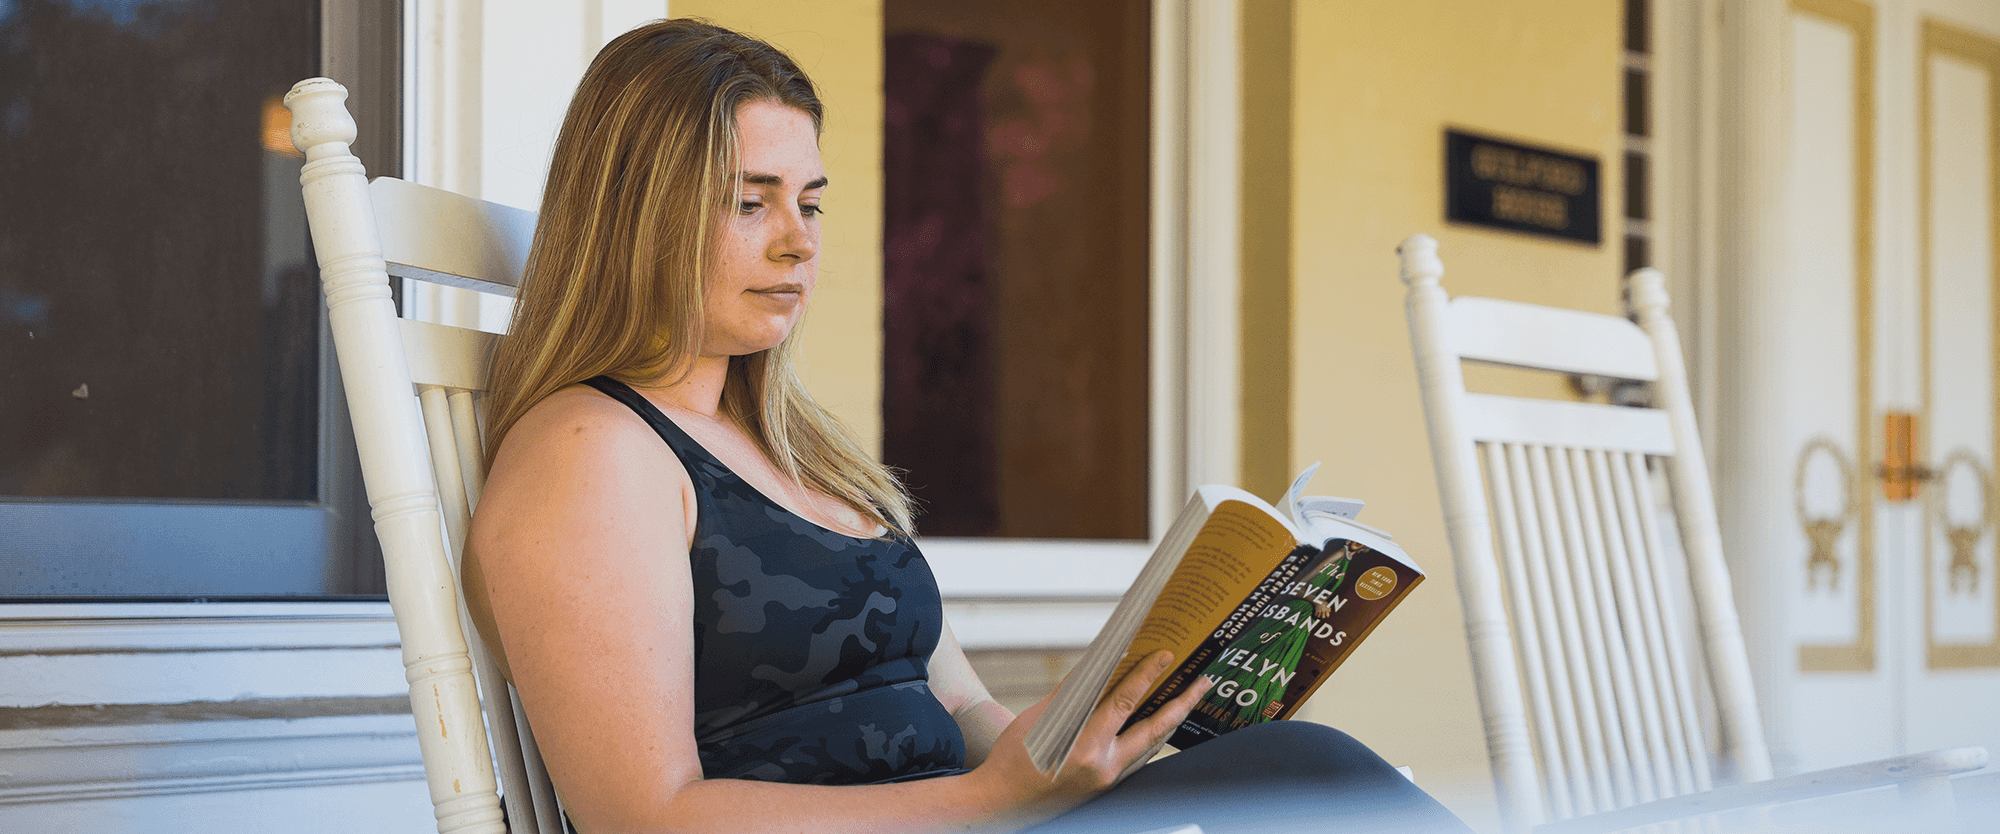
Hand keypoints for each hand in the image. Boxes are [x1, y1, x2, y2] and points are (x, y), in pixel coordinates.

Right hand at [966, 650, 1213, 830]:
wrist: (1002, 803)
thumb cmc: (1013, 760)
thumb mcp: (1038, 718)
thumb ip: (1073, 694)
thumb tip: (1099, 668)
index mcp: (1085, 745)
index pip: (1125, 701)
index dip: (1147, 675)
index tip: (1166, 655)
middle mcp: (1103, 765)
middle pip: (1154, 729)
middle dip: (1181, 703)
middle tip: (1202, 682)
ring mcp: (1108, 780)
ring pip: (1151, 746)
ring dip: (1171, 720)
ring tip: (1188, 699)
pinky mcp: (1106, 787)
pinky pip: (1138, 759)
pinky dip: (1151, 739)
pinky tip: (1158, 725)